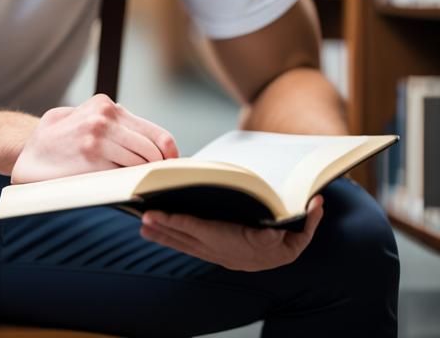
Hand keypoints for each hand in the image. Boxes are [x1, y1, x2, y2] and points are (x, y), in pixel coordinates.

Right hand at [11, 94, 178, 183]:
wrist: (24, 152)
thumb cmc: (58, 139)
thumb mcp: (85, 118)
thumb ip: (114, 125)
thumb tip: (153, 146)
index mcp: (106, 106)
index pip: (156, 134)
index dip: (170, 156)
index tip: (173, 169)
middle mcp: (105, 118)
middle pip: (153, 151)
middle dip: (157, 169)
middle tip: (157, 182)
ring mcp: (98, 139)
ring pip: (141, 164)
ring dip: (141, 177)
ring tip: (135, 184)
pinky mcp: (92, 160)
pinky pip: (124, 176)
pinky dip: (128, 184)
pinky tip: (120, 188)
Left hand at [139, 194, 324, 271]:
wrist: (282, 258)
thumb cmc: (283, 238)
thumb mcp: (299, 234)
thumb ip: (308, 220)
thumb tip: (317, 201)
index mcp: (243, 245)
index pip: (205, 233)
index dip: (180, 224)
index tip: (159, 215)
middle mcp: (226, 252)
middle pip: (188, 240)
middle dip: (164, 228)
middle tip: (141, 217)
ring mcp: (218, 254)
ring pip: (185, 244)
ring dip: (163, 235)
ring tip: (141, 225)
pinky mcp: (212, 252)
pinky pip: (187, 245)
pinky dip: (171, 237)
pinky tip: (154, 230)